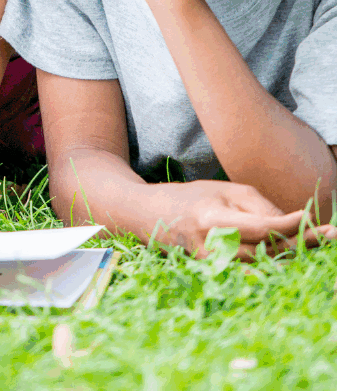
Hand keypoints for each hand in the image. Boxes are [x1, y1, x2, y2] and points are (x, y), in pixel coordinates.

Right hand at [150, 179, 334, 258]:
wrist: (146, 215)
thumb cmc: (188, 197)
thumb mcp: (222, 190)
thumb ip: (257, 206)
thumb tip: (291, 224)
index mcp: (212, 218)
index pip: (259, 226)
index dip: (288, 224)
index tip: (311, 217)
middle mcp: (212, 246)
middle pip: (267, 249)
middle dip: (301, 241)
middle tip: (330, 234)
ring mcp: (212, 264)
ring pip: (263, 263)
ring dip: (291, 254)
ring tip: (319, 240)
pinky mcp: (213, 273)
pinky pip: (250, 269)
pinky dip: (272, 262)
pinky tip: (290, 253)